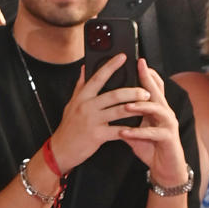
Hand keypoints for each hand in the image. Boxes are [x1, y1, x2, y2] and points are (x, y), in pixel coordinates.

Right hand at [50, 54, 150, 172]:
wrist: (61, 150)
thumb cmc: (68, 127)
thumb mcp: (71, 104)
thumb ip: (80, 86)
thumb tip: (83, 69)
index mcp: (82, 97)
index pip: (97, 78)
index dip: (111, 66)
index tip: (123, 57)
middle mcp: (86, 107)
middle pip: (113, 95)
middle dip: (132, 92)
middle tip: (145, 91)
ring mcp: (92, 121)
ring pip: (119, 111)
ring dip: (136, 108)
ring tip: (148, 105)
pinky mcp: (97, 135)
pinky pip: (118, 130)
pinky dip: (130, 129)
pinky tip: (139, 128)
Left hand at [117, 60, 190, 187]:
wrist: (164, 167)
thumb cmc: (148, 145)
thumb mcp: (134, 127)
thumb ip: (124, 114)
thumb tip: (106, 101)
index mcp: (156, 108)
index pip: (153, 87)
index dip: (147, 74)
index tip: (136, 61)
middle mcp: (164, 112)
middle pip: (157, 93)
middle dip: (147, 81)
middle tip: (138, 70)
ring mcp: (168, 125)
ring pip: (157, 110)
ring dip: (141, 107)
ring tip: (126, 106)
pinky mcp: (167, 139)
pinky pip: (153, 134)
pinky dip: (138, 133)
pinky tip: (125, 132)